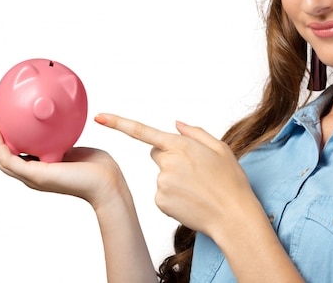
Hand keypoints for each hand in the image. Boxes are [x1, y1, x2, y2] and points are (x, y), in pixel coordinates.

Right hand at [0, 99, 126, 207]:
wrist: (108, 183)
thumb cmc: (97, 167)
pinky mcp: (35, 176)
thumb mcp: (72, 144)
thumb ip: (59, 135)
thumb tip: (53, 116)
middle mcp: (29, 172)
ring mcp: (30, 176)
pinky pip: (9, 160)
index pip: (8, 149)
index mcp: (36, 166)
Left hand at [94, 113, 254, 236]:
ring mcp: (162, 183)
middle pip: (158, 154)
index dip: (118, 123)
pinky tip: (191, 201)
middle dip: (171, 158)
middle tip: (195, 171)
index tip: (99, 117)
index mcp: (182, 145)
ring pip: (161, 175)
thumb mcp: (221, 149)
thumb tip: (176, 124)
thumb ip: (196, 133)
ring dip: (175, 179)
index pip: (143, 131)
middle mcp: (168, 162)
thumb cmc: (231, 182)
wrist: (233, 215)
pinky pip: (162, 194)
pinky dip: (173, 196)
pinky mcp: (159, 201)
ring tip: (198, 189)